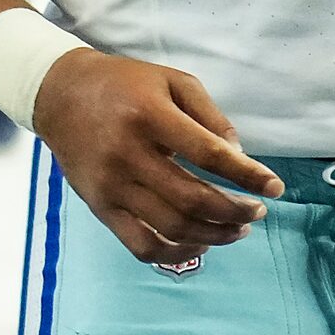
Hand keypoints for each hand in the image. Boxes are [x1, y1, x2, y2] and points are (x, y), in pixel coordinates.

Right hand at [31, 51, 283, 265]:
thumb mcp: (171, 81)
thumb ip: (210, 115)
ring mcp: (111, 184)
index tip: (275, 187)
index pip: (209, 154)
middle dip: (236, 212)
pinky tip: (199, 245)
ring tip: (236, 230)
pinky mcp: (99, 206)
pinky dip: (176, 254)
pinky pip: (141, 245)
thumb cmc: (123, 84)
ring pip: (172, 228)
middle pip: (193, 199)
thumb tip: (239, 157)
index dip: (249, 175)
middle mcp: (127, 153)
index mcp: (149, 115)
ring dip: (215, 235)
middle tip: (256, 211)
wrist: (59, 94)